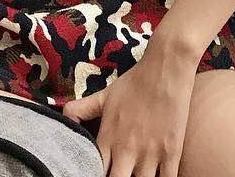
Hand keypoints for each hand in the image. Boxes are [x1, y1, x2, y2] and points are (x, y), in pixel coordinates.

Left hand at [63, 43, 196, 176]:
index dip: (94, 176)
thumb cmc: (135, 82)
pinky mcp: (172, 153)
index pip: (94, 172)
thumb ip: (81, 109)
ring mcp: (150, 154)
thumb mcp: (104, 95)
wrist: (166, 68)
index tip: (98, 173)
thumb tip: (62, 117)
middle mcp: (127, 150)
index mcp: (108, 138)